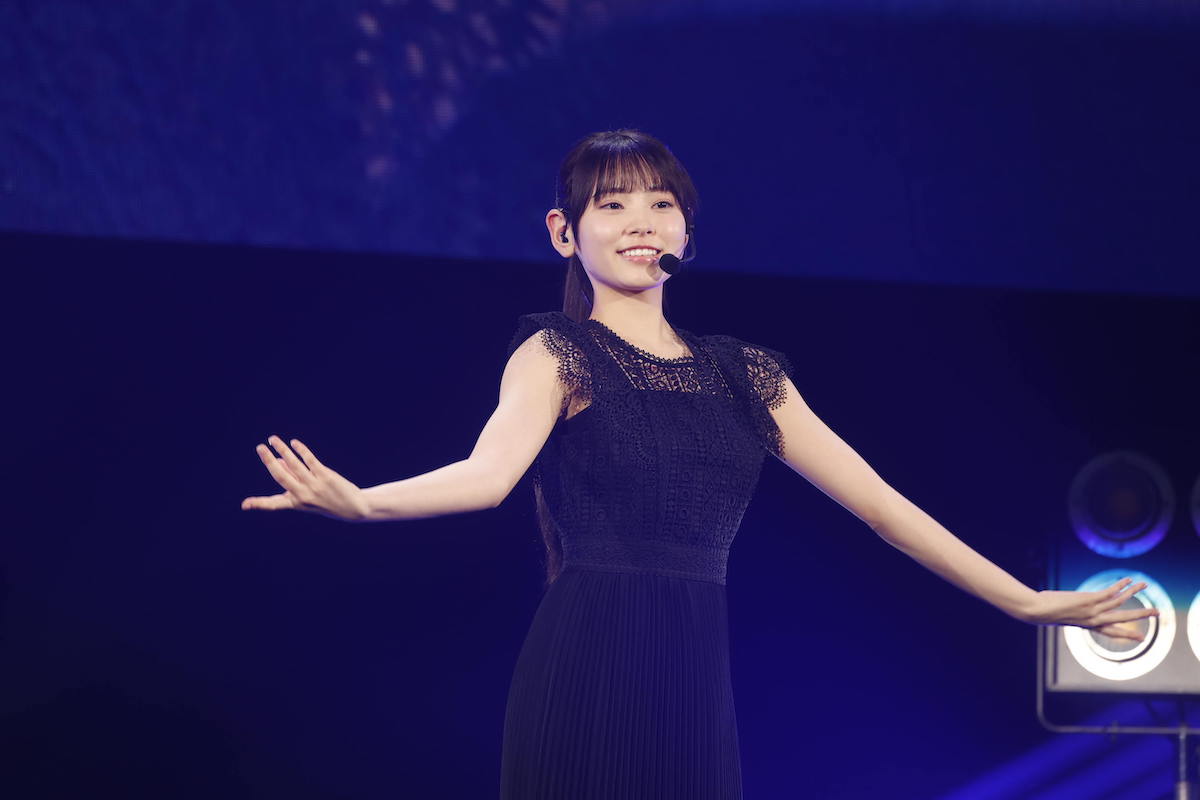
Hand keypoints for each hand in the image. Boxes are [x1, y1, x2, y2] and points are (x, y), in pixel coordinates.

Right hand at [242, 435, 369, 521]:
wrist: (353, 508)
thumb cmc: (326, 501)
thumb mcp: (307, 496)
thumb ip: (292, 479)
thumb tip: (279, 460)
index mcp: (296, 503)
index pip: (274, 504)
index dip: (259, 504)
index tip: (244, 505)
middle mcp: (303, 495)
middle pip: (281, 476)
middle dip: (269, 461)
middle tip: (260, 447)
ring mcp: (314, 485)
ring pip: (294, 464)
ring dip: (282, 449)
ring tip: (273, 439)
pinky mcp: (325, 476)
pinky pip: (310, 460)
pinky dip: (301, 450)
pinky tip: (294, 442)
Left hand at [1025, 577, 1159, 641]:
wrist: (1038, 611)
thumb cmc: (1047, 613)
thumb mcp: (1064, 616)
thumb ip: (1074, 615)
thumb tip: (1073, 610)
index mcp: (1089, 626)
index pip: (1114, 633)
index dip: (1128, 635)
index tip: (1142, 637)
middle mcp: (1095, 620)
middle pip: (1124, 619)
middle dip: (1142, 615)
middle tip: (1158, 613)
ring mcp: (1093, 610)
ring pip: (1121, 602)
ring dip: (1134, 592)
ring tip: (1145, 585)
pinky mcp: (1089, 600)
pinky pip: (1110, 592)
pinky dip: (1121, 585)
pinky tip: (1128, 579)